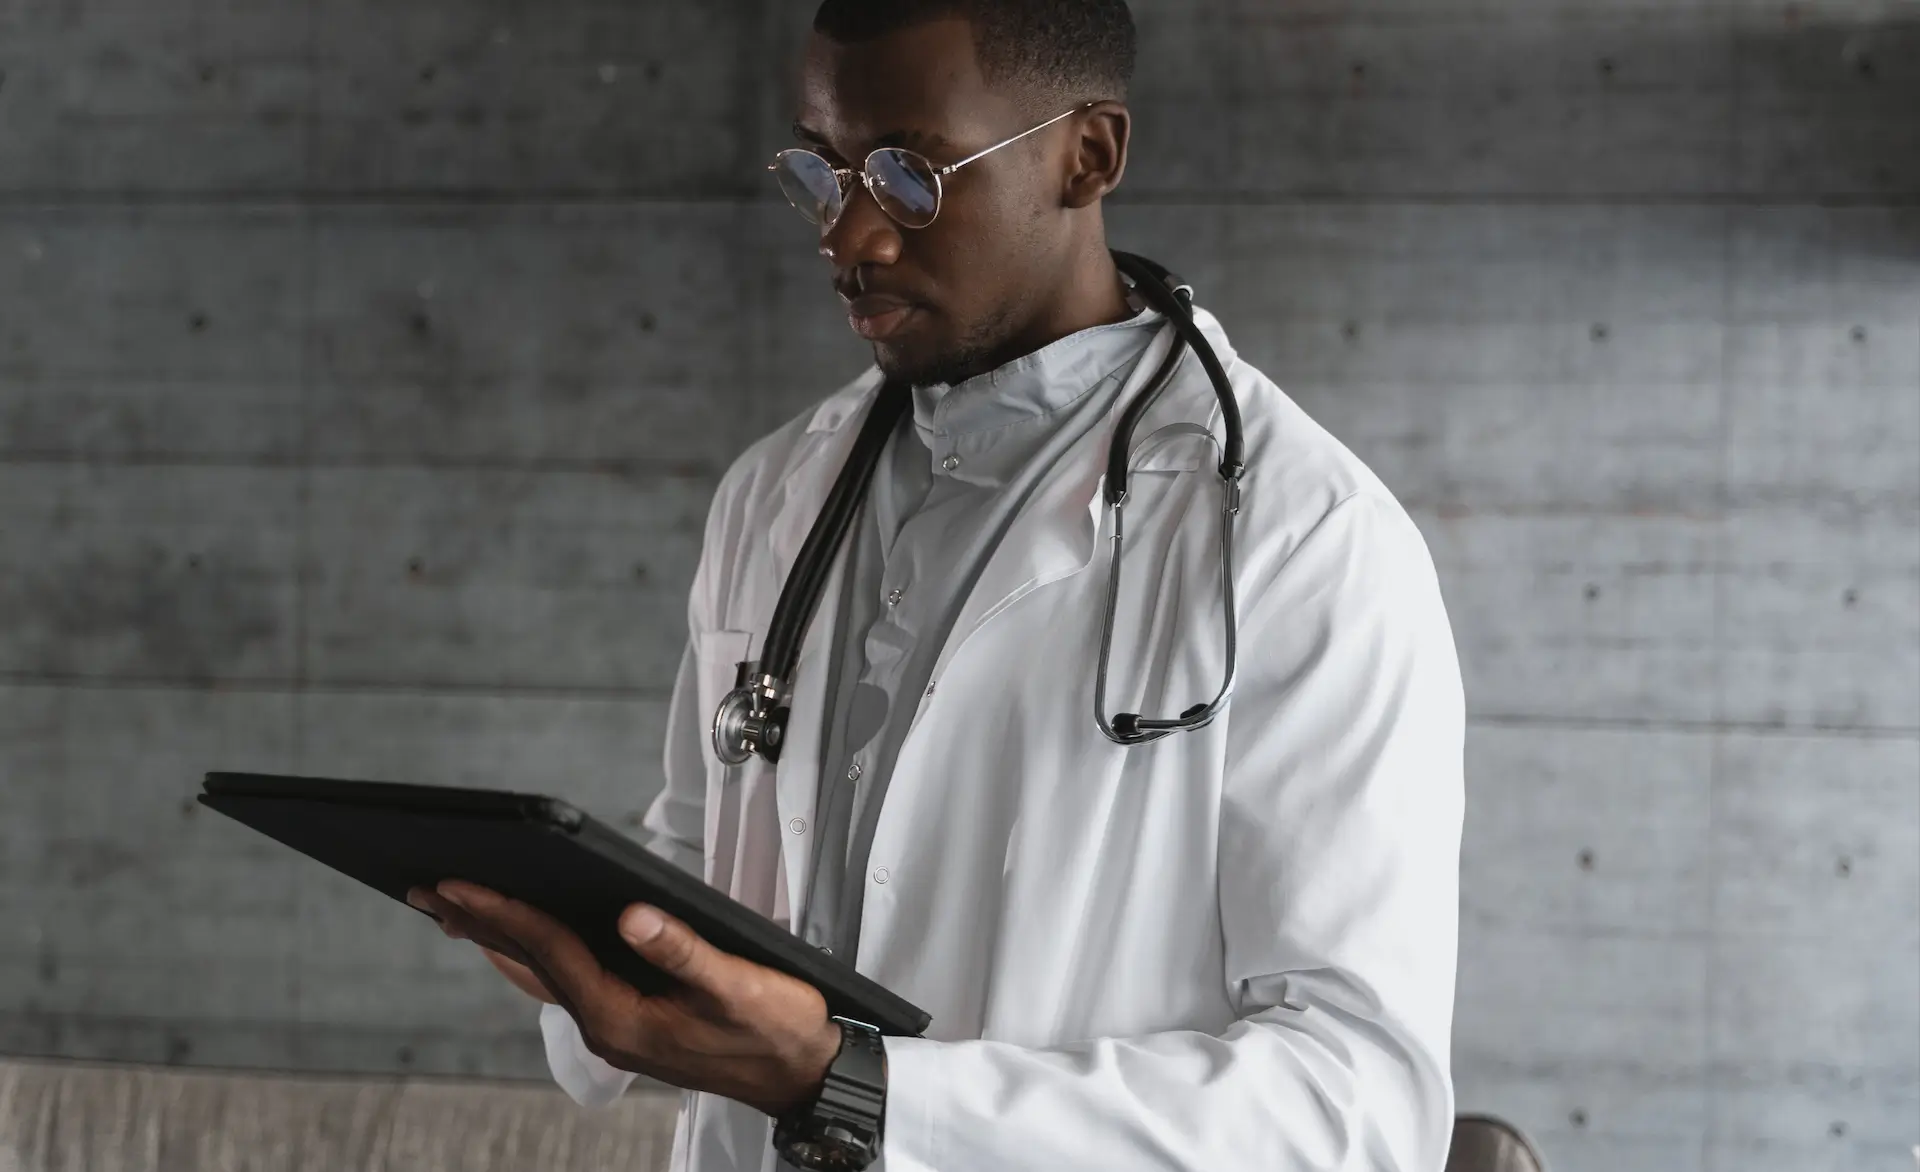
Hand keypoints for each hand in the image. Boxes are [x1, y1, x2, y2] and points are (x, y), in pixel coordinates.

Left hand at [405, 880, 841, 1117]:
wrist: (802, 1073)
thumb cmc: (776, 1029)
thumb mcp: (736, 985)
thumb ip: (683, 951)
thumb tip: (633, 915)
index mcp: (623, 1017)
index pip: (550, 951)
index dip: (505, 911)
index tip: (460, 882)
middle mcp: (609, 1027)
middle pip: (530, 964)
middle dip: (479, 924)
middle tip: (428, 890)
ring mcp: (618, 1028)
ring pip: (543, 975)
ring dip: (499, 941)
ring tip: (458, 913)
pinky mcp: (632, 1023)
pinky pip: (567, 983)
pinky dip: (536, 955)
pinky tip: (527, 943)